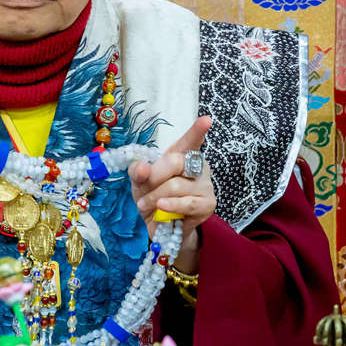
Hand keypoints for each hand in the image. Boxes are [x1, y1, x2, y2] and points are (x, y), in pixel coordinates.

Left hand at [130, 116, 214, 239]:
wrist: (159, 225)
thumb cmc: (151, 196)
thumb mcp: (139, 181)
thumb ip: (137, 171)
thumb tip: (142, 168)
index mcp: (181, 155)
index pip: (190, 141)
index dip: (197, 131)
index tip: (206, 120)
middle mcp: (196, 166)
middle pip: (176, 162)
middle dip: (155, 175)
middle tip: (143, 186)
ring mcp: (205, 185)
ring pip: (177, 185)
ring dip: (156, 196)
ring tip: (145, 204)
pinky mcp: (207, 204)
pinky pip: (187, 203)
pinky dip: (171, 206)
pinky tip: (161, 207)